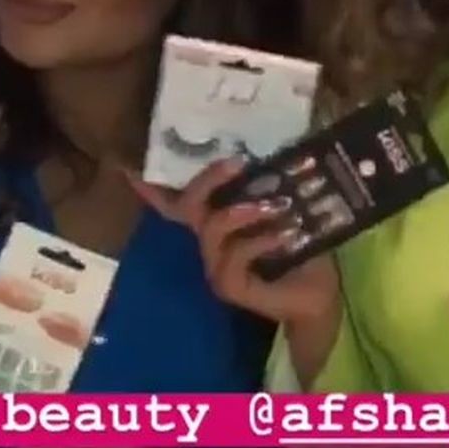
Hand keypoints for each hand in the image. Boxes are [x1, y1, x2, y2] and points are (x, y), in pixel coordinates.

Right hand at [127, 160, 340, 329]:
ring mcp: (215, 267)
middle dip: (209, 180)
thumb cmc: (301, 250)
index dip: (154, 187)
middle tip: (238, 163)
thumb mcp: (285, 212)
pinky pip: (235, 256)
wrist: (318, 295)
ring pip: (212, 228)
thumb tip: (272, 151)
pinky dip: (262, 240)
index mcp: (217, 224)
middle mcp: (209, 243)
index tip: (131, 167)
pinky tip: (287, 235)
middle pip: (188, 207)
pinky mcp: (228, 286)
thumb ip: (269, 189)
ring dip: (244, 210)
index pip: (177, 204)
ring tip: (276, 204)